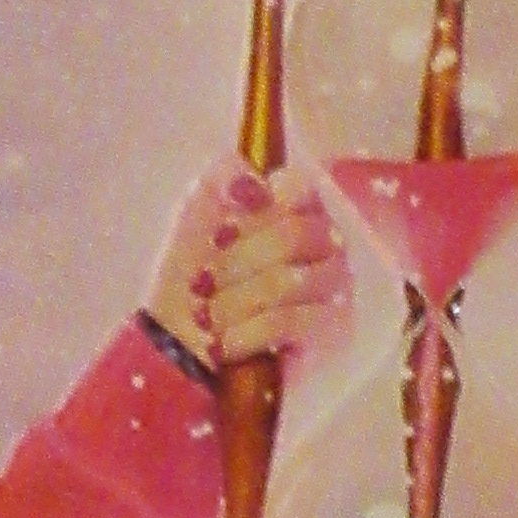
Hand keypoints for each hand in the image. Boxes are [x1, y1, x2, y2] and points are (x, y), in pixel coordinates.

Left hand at [148, 163, 351, 373]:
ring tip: (210, 315)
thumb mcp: (193, 220)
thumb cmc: (194, 274)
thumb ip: (218, 184)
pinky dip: (243, 333)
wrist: (184, 342)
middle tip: (206, 280)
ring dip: (232, 302)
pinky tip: (224, 341)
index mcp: (297, 205)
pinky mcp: (329, 332)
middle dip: (234, 263)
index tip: (222, 232)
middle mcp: (326, 242)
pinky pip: (285, 323)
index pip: (299, 187)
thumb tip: (247, 176)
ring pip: (286, 282)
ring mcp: (333, 287)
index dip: (257, 210)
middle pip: (292, 236)